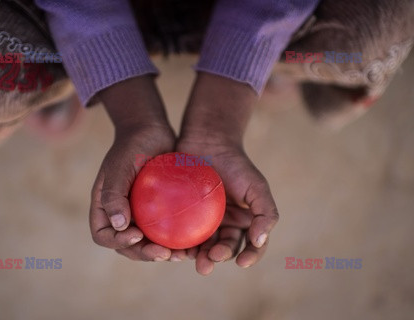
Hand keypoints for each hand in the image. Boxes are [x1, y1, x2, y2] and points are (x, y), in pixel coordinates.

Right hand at [89, 76, 187, 261]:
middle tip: (164, 254)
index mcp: (105, 208)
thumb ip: (114, 193)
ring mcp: (141, 215)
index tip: (138, 236)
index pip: (104, 235)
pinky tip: (193, 243)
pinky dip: (177, 239)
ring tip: (181, 255)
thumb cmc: (132, 145)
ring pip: (149, 243)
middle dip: (145, 254)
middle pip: (127, 246)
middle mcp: (121, 215)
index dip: (118, 243)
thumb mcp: (120, 165)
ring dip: (163, 253)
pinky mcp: (160, 212)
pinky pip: (167, 231)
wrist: (151, 132)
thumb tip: (119, 225)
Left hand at [177, 139, 277, 274]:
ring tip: (187, 258)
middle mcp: (222, 225)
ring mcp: (200, 221)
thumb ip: (265, 214)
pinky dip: (175, 242)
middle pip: (221, 249)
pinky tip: (170, 247)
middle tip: (207, 262)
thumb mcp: (257, 186)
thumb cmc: (236, 164)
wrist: (208, 140)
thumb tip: (259, 241)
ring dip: (194, 256)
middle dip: (215, 258)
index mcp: (242, 223)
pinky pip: (177, 232)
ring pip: (198, 245)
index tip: (242, 263)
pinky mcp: (180, 215)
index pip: (250, 246)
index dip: (249, 257)